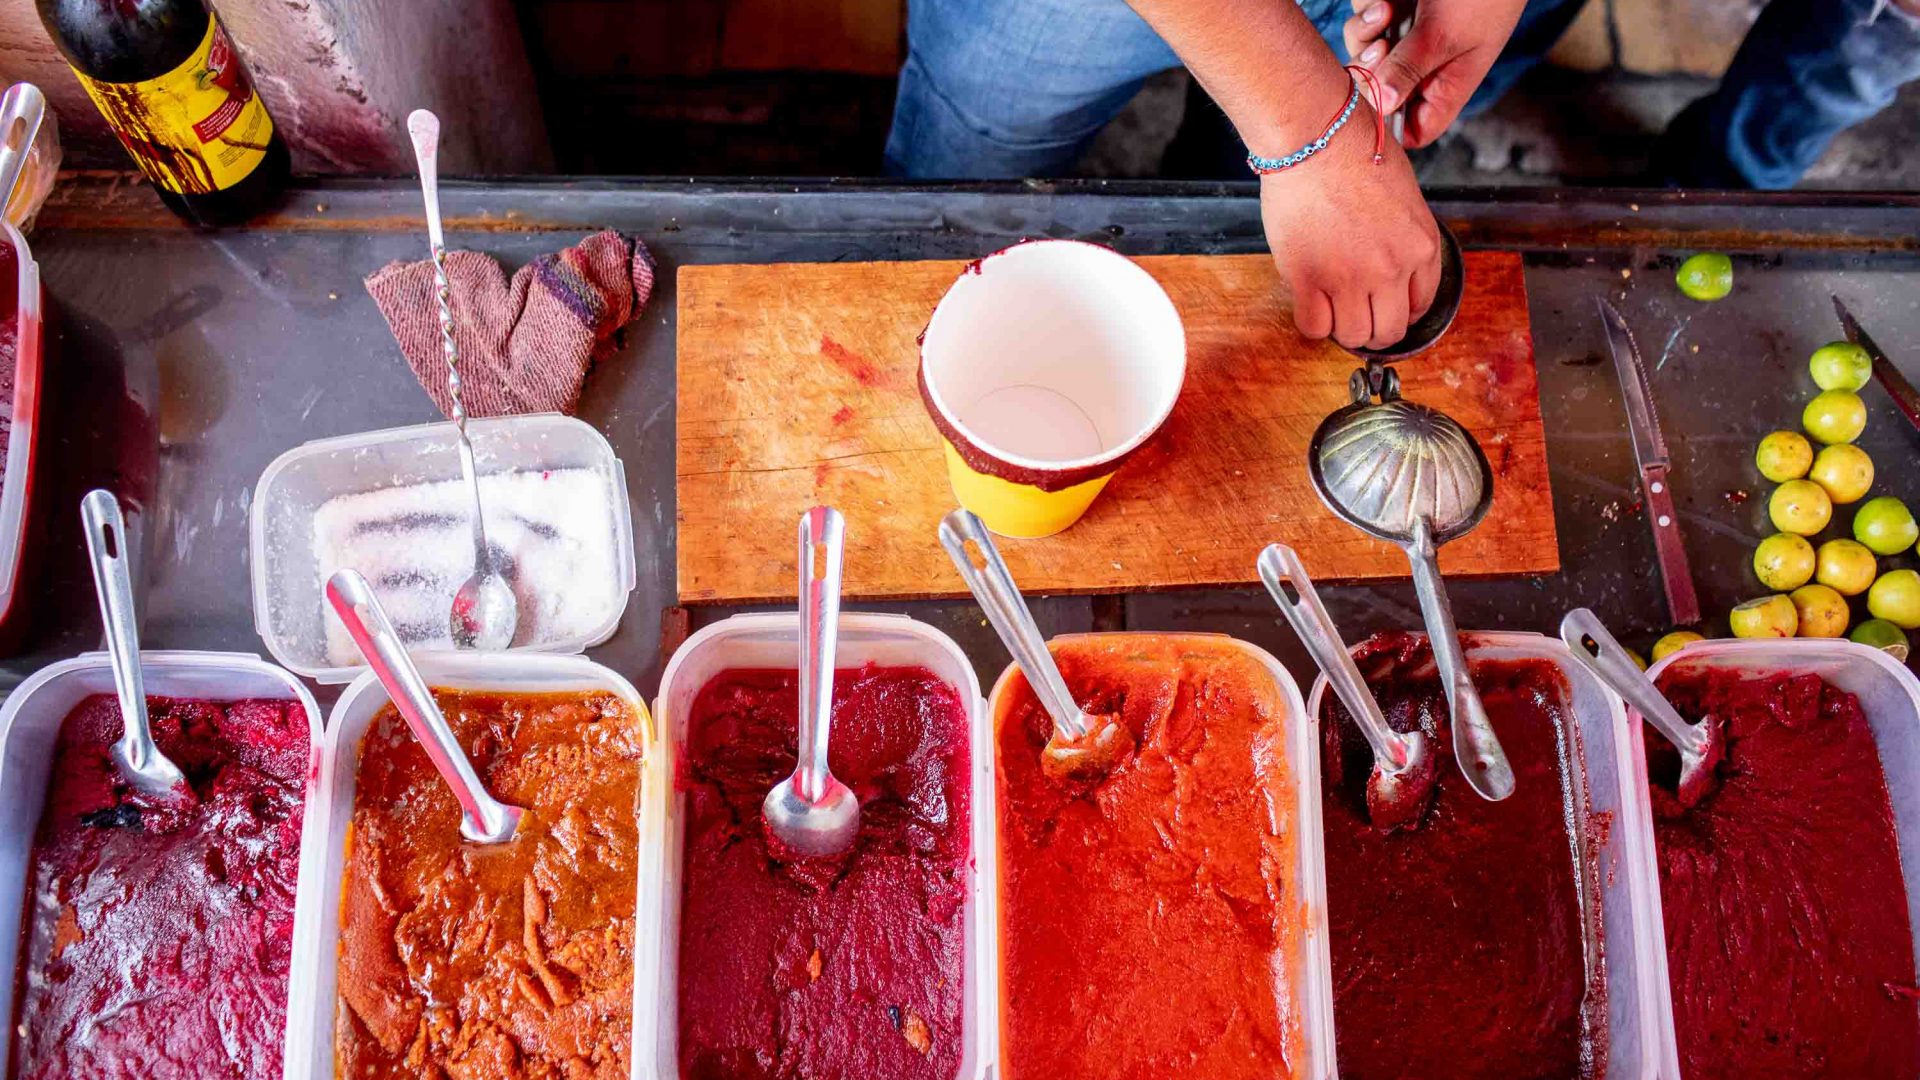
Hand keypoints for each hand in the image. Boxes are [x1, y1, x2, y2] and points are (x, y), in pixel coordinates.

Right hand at [1260, 103, 1441, 348]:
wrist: (1316, 135)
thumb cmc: (1355, 148)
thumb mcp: (1404, 194)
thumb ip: (1402, 234)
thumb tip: (1387, 261)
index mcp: (1421, 244)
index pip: (1422, 304)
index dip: (1400, 309)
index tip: (1384, 304)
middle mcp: (1392, 268)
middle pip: (1388, 331)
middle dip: (1373, 329)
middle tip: (1356, 314)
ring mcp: (1350, 277)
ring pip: (1352, 336)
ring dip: (1342, 328)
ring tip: (1330, 306)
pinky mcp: (1309, 279)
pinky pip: (1314, 326)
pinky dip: (1312, 321)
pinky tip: (1309, 301)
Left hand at [1344, 0, 1527, 146]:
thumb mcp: (1445, 36)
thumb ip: (1410, 69)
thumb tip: (1381, 107)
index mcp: (1446, 85)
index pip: (1414, 130)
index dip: (1389, 129)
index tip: (1370, 112)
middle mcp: (1423, 66)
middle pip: (1376, 93)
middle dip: (1368, 75)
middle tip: (1380, 51)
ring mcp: (1405, 37)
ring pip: (1363, 53)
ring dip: (1364, 35)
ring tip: (1385, 13)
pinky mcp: (1392, 9)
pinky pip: (1362, 20)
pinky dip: (1367, 11)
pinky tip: (1386, 1)